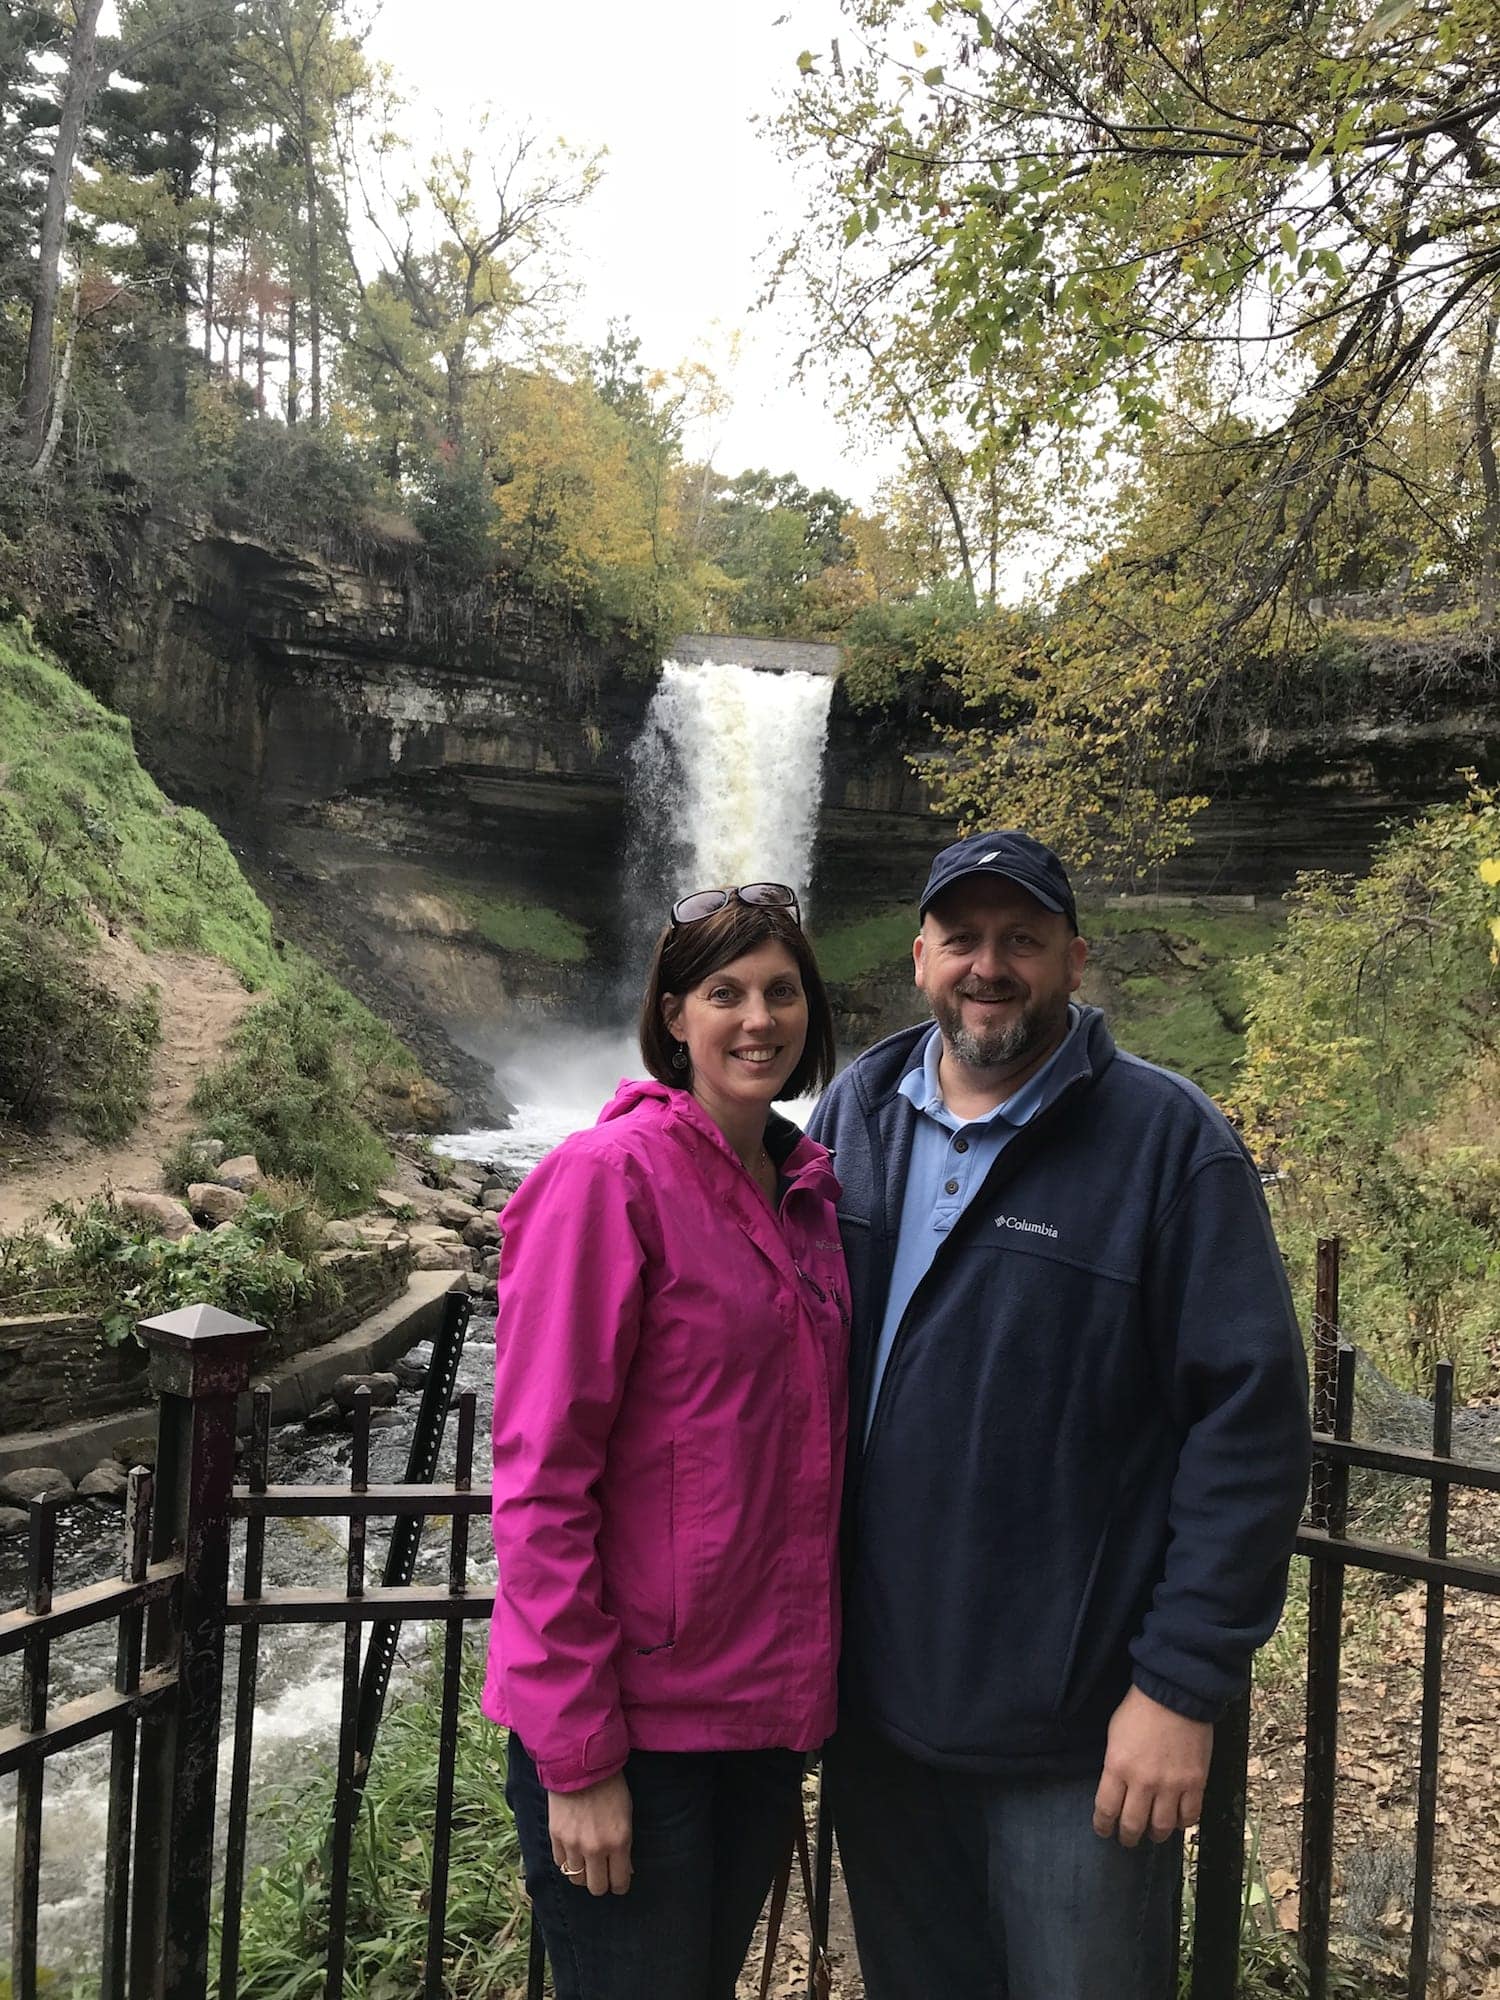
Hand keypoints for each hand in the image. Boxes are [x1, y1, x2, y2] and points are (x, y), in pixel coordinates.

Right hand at [549, 1773, 632, 1895]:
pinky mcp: (556, 1837)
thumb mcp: (626, 1815)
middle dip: (602, 1883)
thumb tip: (624, 1870)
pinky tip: (573, 1851)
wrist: (581, 1764)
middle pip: (596, 1887)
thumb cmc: (610, 1786)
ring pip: (576, 1879)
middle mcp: (595, 1848)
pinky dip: (567, 1861)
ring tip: (586, 1862)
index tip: (619, 1881)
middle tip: (603, 1873)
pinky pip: (560, 1864)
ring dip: (583, 1873)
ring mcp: (573, 1844)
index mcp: (618, 1841)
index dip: (620, 1885)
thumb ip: (624, 1845)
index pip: (619, 1883)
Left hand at [1093, 1686, 1211, 1847]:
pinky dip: (1183, 1823)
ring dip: (1156, 1834)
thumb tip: (1117, 1791)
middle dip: (1127, 1837)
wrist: (1175, 1693)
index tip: (1104, 1831)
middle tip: (1127, 1839)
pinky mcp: (1196, 1783)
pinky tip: (1177, 1820)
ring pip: (1162, 1828)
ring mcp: (1172, 1785)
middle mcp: (1143, 1782)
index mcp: (1118, 1767)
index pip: (1106, 1810)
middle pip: (1133, 1825)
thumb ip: (1115, 1767)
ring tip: (1153, 1833)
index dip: (1103, 1826)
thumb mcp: (1114, 1736)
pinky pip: (1190, 1817)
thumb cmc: (1139, 1709)